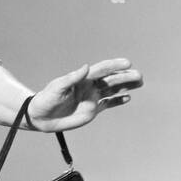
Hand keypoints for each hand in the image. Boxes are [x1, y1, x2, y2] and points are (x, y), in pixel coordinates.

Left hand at [27, 59, 142, 131]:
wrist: (41, 117)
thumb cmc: (47, 99)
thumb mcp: (58, 87)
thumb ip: (72, 78)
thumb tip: (86, 67)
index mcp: (83, 79)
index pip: (102, 69)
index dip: (115, 66)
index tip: (127, 63)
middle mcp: (90, 86)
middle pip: (111, 79)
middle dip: (125, 77)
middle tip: (139, 76)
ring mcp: (92, 98)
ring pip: (113, 90)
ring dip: (126, 86)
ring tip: (139, 83)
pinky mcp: (92, 110)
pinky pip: (108, 104)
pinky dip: (118, 101)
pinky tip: (128, 97)